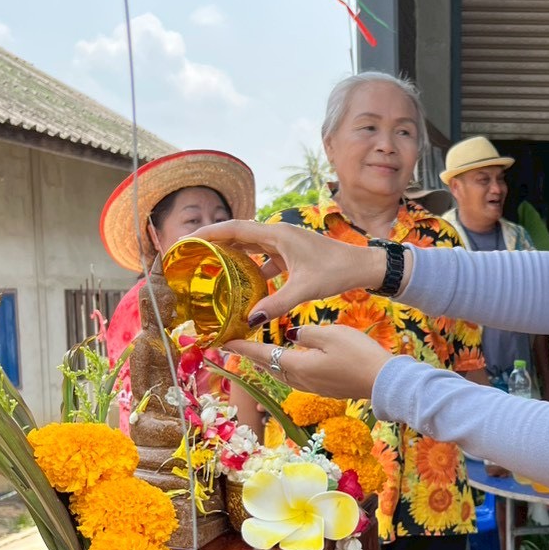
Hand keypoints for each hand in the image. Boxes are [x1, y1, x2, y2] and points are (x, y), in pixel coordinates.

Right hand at [196, 220, 390, 324]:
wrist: (362, 266)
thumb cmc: (337, 271)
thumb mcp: (305, 288)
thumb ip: (277, 303)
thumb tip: (249, 320)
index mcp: (276, 234)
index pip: (233, 229)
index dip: (207, 233)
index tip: (185, 240)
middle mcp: (277, 234)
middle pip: (237, 236)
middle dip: (213, 244)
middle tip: (190, 256)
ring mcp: (284, 244)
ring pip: (250, 248)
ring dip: (230, 257)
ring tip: (209, 269)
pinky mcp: (290, 255)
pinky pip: (263, 260)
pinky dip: (250, 270)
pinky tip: (242, 287)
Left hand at [225, 324, 391, 400]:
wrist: (384, 382)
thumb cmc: (359, 354)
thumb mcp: (331, 334)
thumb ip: (306, 333)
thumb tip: (292, 336)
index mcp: (298, 366)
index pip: (262, 355)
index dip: (243, 348)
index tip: (224, 342)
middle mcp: (301, 381)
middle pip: (269, 368)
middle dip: (252, 357)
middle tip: (236, 347)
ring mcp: (313, 387)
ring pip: (282, 374)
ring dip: (267, 364)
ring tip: (257, 354)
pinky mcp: (325, 388)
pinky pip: (296, 377)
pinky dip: (284, 368)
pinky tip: (289, 362)